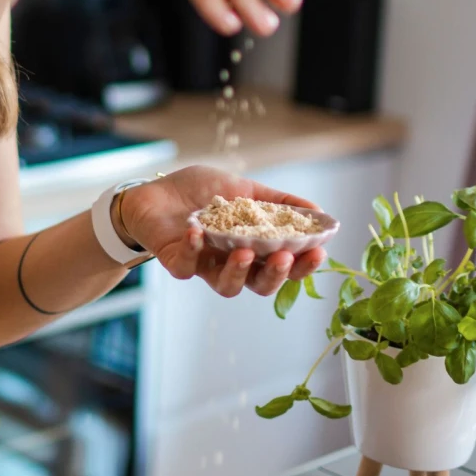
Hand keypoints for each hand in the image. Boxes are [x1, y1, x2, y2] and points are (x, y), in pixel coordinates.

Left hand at [118, 166, 325, 298]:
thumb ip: (278, 202)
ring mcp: (205, 266)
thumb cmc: (199, 192)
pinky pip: (187, 265)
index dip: (303, 264)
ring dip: (238, 271)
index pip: (285, 265)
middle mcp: (232, 263)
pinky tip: (197, 231)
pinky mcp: (177, 263)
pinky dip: (194, 249)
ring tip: (244, 252)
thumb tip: (320, 212)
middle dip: (276, 274)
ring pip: (227, 286)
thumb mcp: (243, 189)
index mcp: (253, 248)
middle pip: (261, 284)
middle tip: (284, 257)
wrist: (155, 191)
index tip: (318, 250)